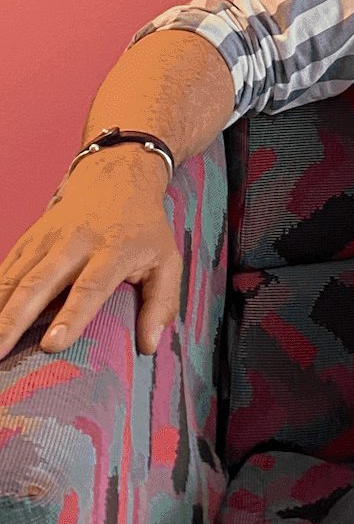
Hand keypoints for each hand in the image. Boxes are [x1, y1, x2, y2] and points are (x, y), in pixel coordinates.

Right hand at [0, 151, 180, 360]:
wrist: (116, 177)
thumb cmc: (143, 228)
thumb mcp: (167, 260)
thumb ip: (161, 303)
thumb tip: (150, 346)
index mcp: (113, 249)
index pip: (90, 286)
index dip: (72, 315)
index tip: (52, 344)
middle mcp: (76, 242)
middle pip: (40, 282)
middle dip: (15, 319)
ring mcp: (47, 239)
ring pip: (15, 276)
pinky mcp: (30, 239)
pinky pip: (6, 268)